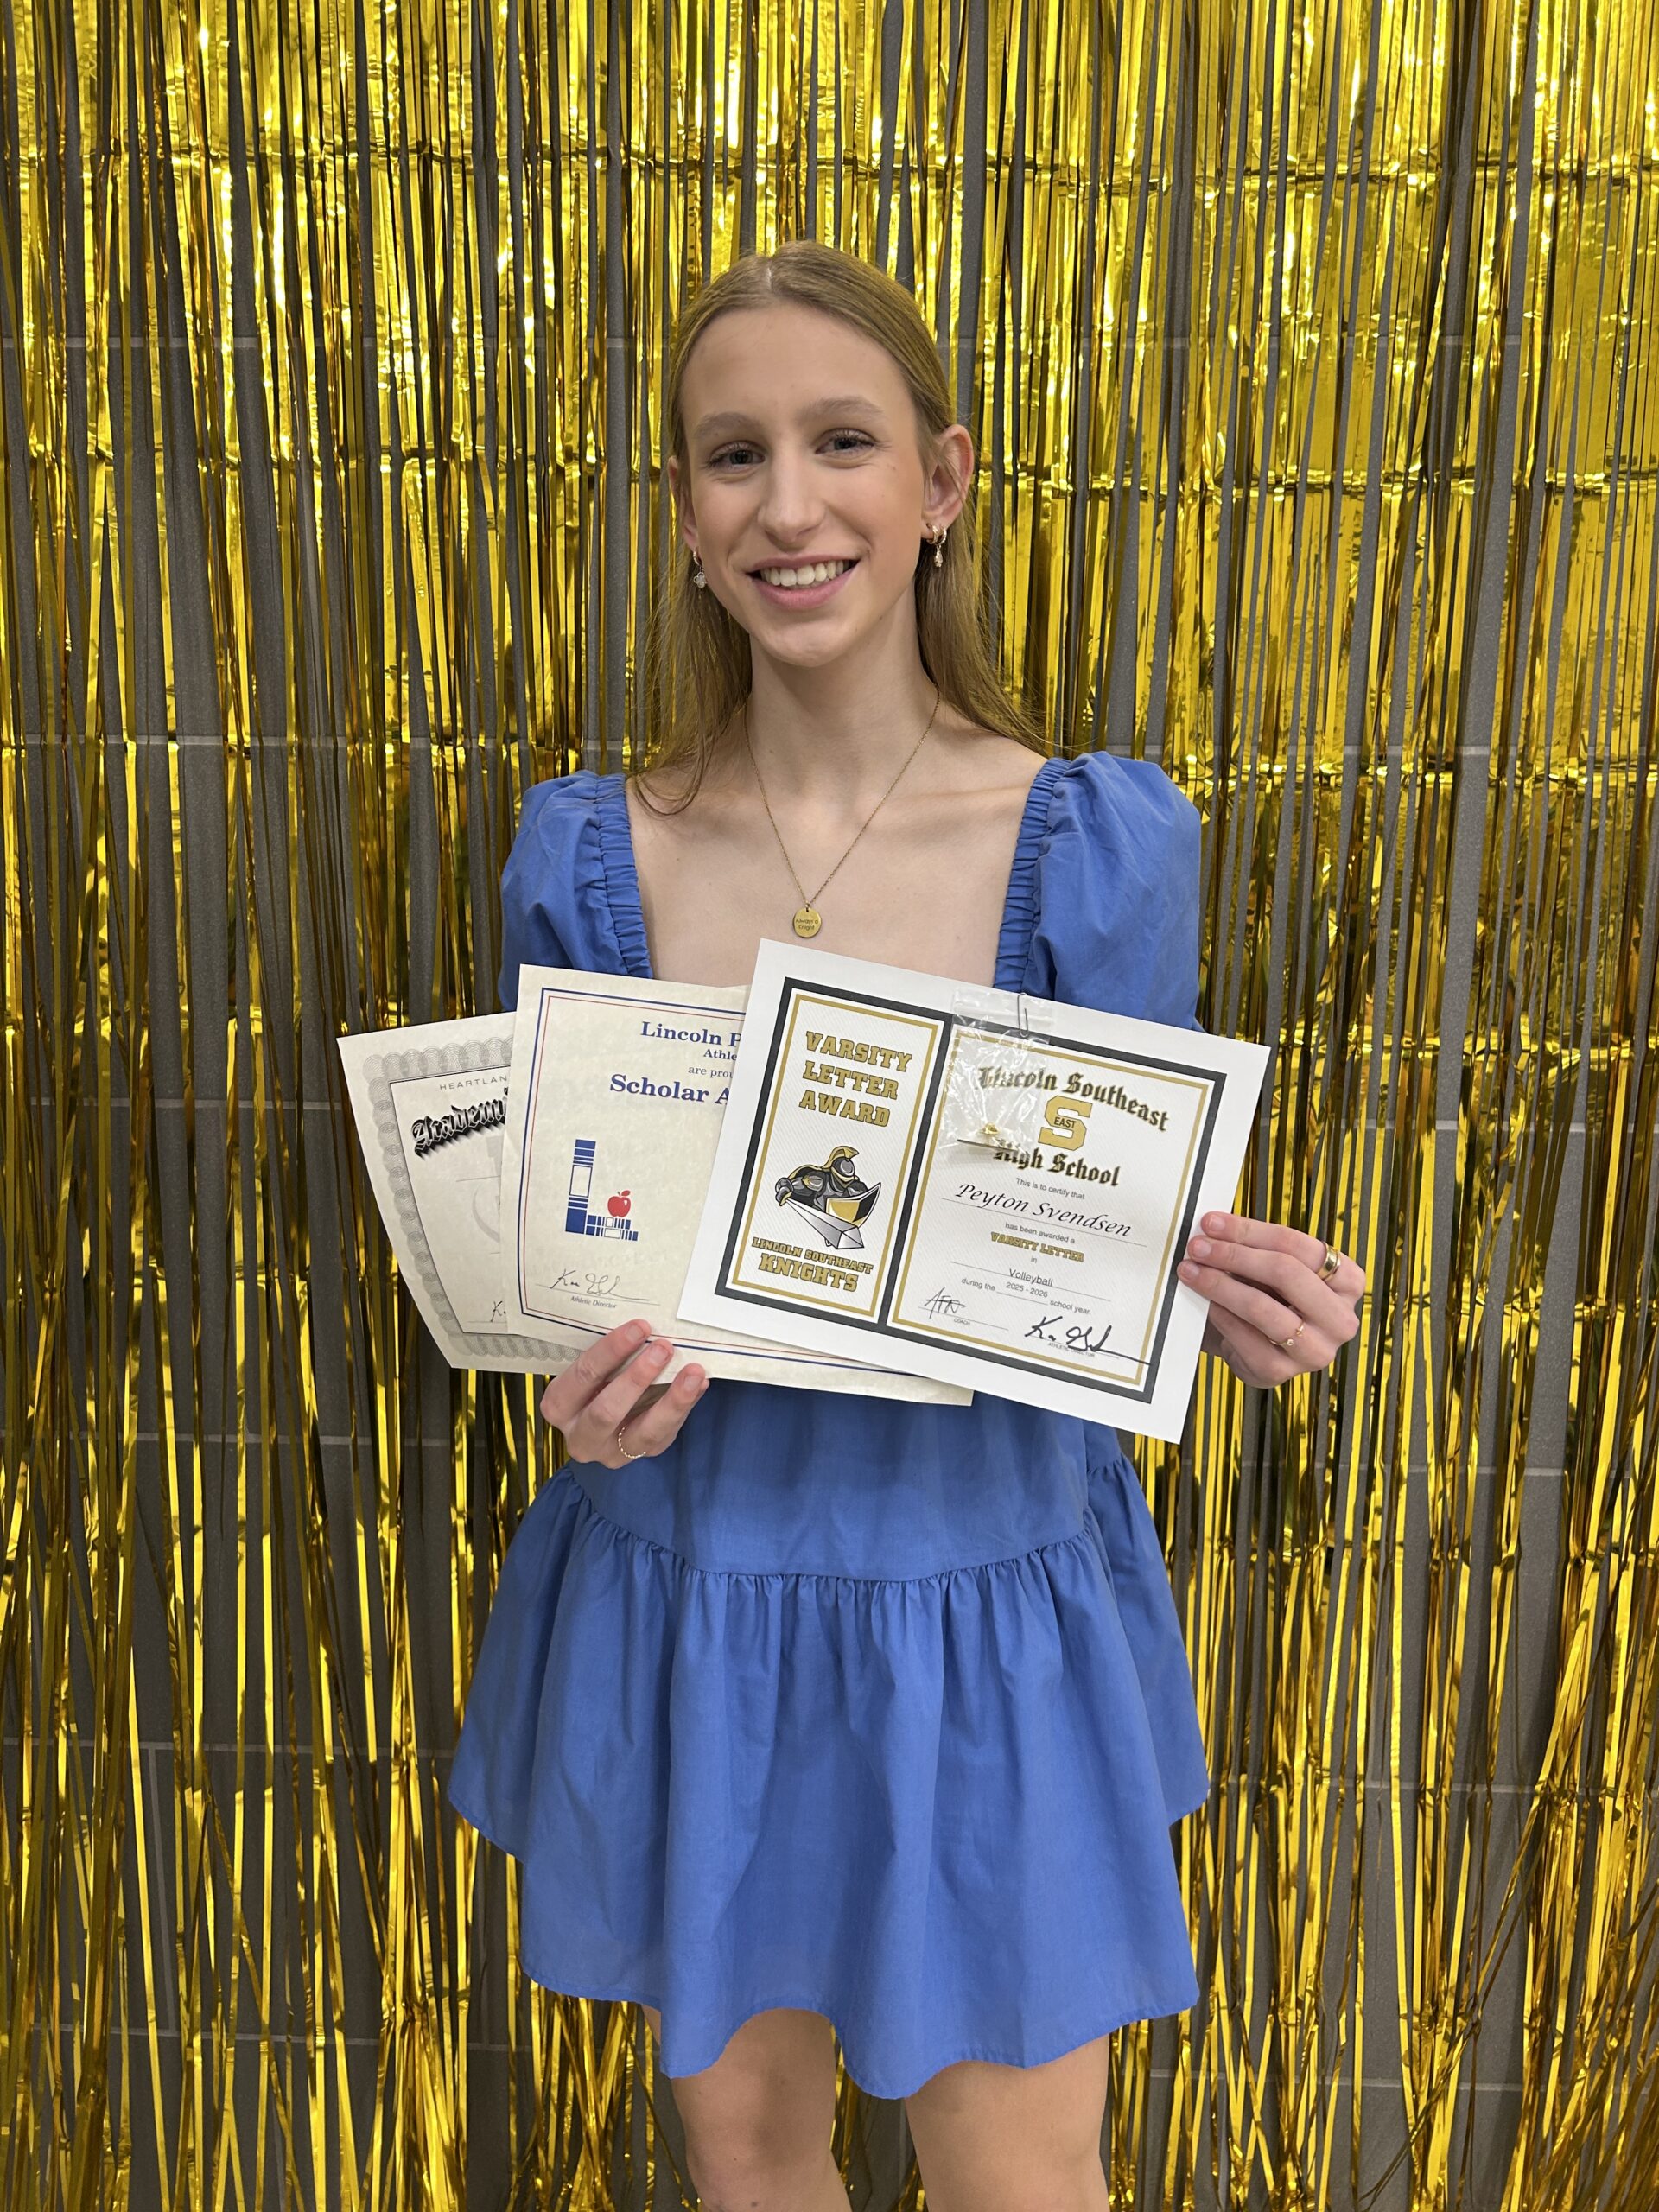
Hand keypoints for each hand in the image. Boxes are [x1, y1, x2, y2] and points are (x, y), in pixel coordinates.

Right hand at [538, 1318, 707, 1465]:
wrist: (600, 1419)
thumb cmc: (595, 1383)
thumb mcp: (591, 1370)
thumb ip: (611, 1356)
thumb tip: (647, 1329)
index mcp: (559, 1405)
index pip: (583, 1376)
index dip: (612, 1351)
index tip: (639, 1327)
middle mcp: (580, 1436)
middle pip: (607, 1411)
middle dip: (638, 1377)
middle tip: (663, 1348)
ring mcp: (610, 1452)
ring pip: (644, 1433)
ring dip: (672, 1400)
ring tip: (693, 1372)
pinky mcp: (640, 1456)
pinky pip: (665, 1434)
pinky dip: (684, 1407)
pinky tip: (698, 1385)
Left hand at [1178, 1213, 1364, 1386]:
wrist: (1251, 1342)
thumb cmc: (1266, 1294)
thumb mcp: (1272, 1267)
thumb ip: (1254, 1245)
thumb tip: (1215, 1226)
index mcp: (1348, 1281)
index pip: (1299, 1246)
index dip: (1251, 1231)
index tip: (1213, 1222)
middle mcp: (1340, 1319)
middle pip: (1285, 1273)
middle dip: (1234, 1255)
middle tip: (1198, 1246)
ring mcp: (1314, 1350)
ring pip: (1263, 1308)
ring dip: (1220, 1285)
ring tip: (1192, 1270)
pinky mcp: (1281, 1372)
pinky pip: (1245, 1337)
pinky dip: (1220, 1314)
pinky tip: (1204, 1301)